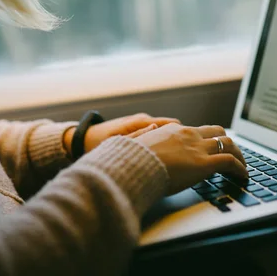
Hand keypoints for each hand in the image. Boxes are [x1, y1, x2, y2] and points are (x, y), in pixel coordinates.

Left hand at [64, 113, 178, 155]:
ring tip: (181, 155)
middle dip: (179, 138)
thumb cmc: (99, 142)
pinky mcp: (137, 129)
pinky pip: (155, 133)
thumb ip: (138, 135)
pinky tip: (165, 153)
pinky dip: (161, 141)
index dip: (182, 133)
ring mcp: (140, 124)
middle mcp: (143, 120)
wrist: (84, 139)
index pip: (170, 124)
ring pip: (163, 131)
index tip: (192, 143)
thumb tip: (156, 129)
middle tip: (189, 152)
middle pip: (169, 128)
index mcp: (141, 121)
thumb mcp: (118, 141)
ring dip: (170, 141)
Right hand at [135, 123, 247, 194]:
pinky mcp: (205, 164)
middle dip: (226, 142)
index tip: (209, 148)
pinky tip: (243, 177)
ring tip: (242, 166)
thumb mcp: (137, 143)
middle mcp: (189, 135)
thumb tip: (149, 130)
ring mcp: (198, 148)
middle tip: (232, 153)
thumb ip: (145, 136)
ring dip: (238, 155)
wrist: (134, 166)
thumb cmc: (132, 159)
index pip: (197, 131)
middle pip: (218, 132)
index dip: (206, 139)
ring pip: (228, 144)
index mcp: (173, 130)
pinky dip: (240, 169)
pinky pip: (230, 162)